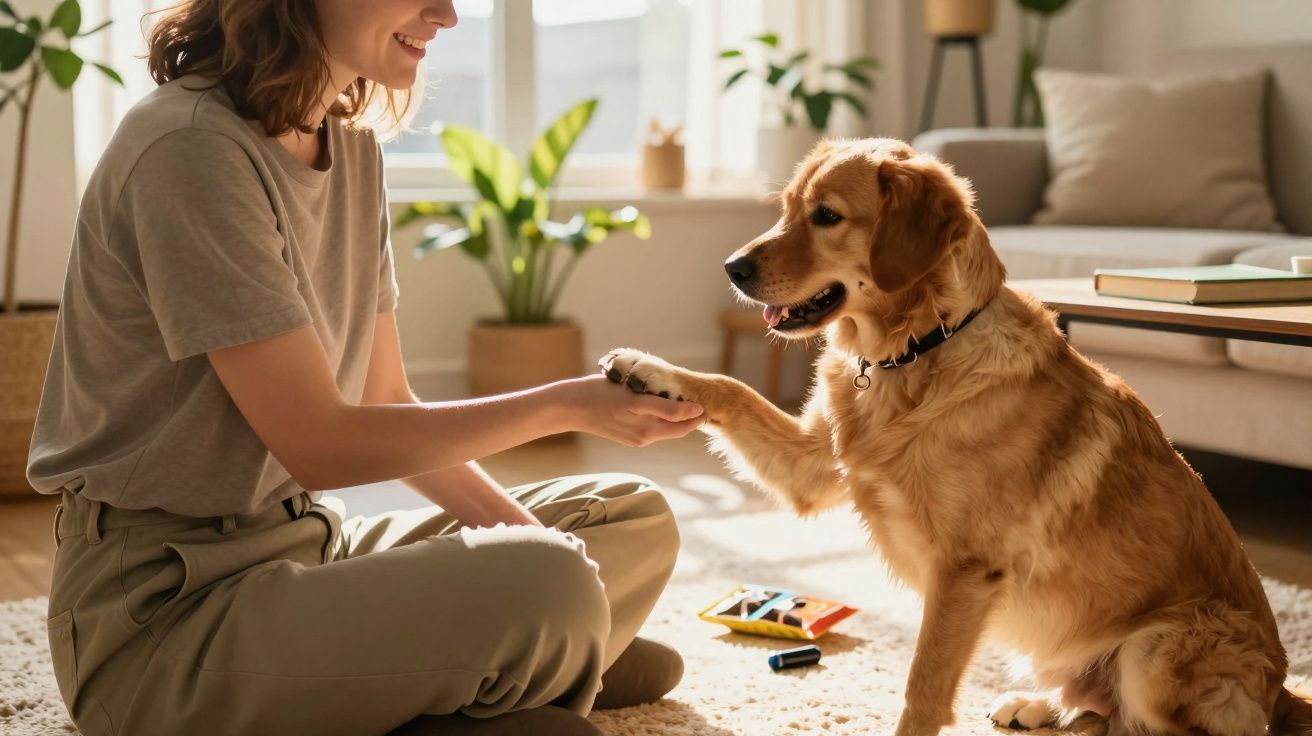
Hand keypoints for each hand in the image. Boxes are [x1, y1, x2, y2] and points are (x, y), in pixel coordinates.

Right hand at [555, 374, 703, 446]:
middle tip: (694, 391)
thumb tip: (696, 412)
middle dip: (686, 412)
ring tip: (676, 392)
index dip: (697, 412)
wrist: (570, 406)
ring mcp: (634, 437)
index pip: (685, 425)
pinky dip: (657, 412)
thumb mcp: (637, 399)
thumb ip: (668, 408)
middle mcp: (644, 438)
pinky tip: (653, 398)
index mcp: (649, 432)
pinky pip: (649, 423)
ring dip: (671, 411)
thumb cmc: (602, 397)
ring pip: (663, 424)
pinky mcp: (625, 433)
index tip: (704, 395)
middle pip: (675, 426)